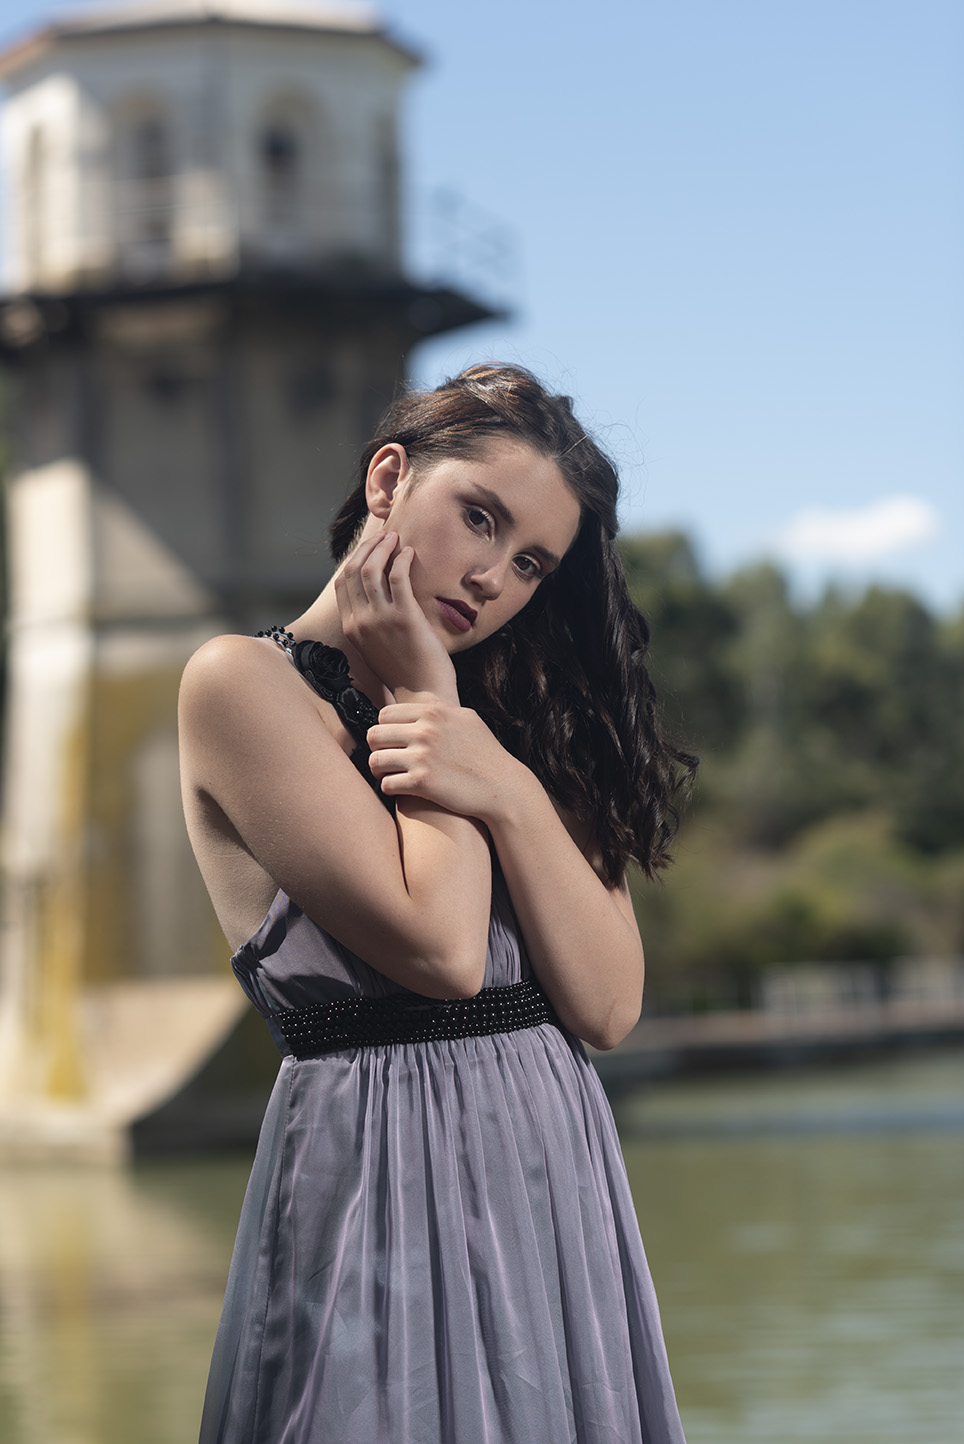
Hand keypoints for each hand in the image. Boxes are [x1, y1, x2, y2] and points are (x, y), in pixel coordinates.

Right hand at [334, 532, 456, 701]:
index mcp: (351, 628)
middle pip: (354, 571)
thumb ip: (371, 622)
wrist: (423, 695)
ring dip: (384, 547)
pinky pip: (397, 577)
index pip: (342, 583)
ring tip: (396, 538)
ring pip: (372, 570)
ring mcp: (380, 619)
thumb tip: (378, 596)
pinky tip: (410, 553)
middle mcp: (360, 622)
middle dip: (368, 547)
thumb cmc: (406, 672)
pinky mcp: (404, 617)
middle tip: (385, 536)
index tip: (370, 547)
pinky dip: (402, 559)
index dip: (355, 558)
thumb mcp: (377, 646)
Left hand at [367, 701, 523, 821]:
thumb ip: (441, 711)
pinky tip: (398, 789)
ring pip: (375, 761)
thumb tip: (421, 705)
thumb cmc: (486, 755)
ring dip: (378, 770)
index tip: (391, 742)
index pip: (385, 715)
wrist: (503, 787)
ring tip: (387, 775)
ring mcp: (423, 757)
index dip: (384, 730)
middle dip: (376, 749)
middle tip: (385, 759)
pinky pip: (387, 784)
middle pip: (374, 735)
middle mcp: (425, 731)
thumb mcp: (467, 719)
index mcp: (434, 712)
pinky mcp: (422, 783)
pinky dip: (389, 788)